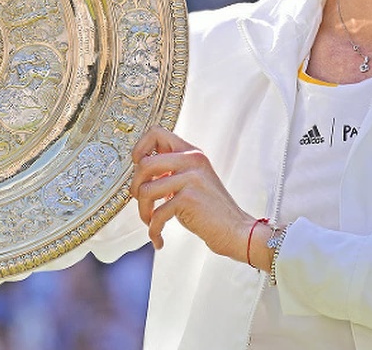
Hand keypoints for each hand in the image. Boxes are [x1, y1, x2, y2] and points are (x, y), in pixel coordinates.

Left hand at [130, 126, 266, 266]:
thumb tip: (139, 170)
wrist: (236, 230)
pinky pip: (157, 214)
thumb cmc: (209, 210)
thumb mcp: (191, 181)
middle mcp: (192, 159)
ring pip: (145, 190)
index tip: (138, 168)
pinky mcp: (189, 198)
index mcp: (192, 153)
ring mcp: (191, 177)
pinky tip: (158, 239)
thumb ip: (171, 171)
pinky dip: (154, 230)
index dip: (140, 149)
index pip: (156, 133)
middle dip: (135, 187)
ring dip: (143, 212)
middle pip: (144, 164)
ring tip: (151, 223)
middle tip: (143, 203)